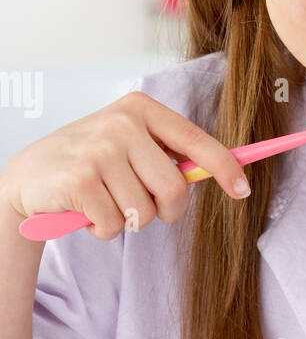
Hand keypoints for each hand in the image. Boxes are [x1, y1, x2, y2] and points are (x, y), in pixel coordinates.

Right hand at [0, 90, 251, 238]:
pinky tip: (85, 209)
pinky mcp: (81, 180)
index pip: (196, 141)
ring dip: (127, 220)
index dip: (225, 168)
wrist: (29, 177)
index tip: (243, 190)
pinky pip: (115, 225)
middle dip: (164, 211)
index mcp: (141, 109)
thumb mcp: (128, 145)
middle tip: (139, 206)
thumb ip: (167, 155)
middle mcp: (122, 124)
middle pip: (174, 189)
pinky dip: (102, 228)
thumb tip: (225, 174)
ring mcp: (100, 150)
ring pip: (144, 212)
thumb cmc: (90, 163)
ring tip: (104, 201)